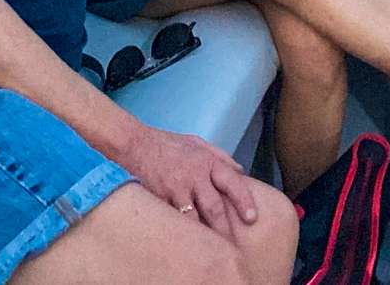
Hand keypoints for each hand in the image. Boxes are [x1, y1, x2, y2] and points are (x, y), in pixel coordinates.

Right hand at [115, 127, 259, 238]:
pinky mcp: (161, 198)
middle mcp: (195, 176)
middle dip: (224, 227)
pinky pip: (175, 218)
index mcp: (208, 162)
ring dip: (203, 233)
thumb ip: (221, 156)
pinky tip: (189, 240)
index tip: (251, 218)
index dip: (244, 201)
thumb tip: (241, 170)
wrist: (137, 144)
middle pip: (214, 207)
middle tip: (232, 243)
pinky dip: (183, 229)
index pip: (232, 182)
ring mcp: (176, 189)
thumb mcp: (199, 143)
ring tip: (212, 248)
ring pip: (194, 218)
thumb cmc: (169, 144)